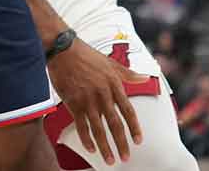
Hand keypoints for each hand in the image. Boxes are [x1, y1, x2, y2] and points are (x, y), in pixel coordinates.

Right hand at [46, 39, 147, 164]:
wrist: (63, 49)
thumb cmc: (86, 55)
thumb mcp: (111, 63)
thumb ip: (128, 74)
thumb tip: (145, 78)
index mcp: (114, 84)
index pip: (128, 111)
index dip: (134, 127)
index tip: (138, 141)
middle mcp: (103, 94)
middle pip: (115, 124)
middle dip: (121, 143)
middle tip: (125, 157)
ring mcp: (88, 99)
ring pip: (99, 129)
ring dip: (105, 147)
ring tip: (110, 160)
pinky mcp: (73, 102)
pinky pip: (81, 125)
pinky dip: (86, 139)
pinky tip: (91, 149)